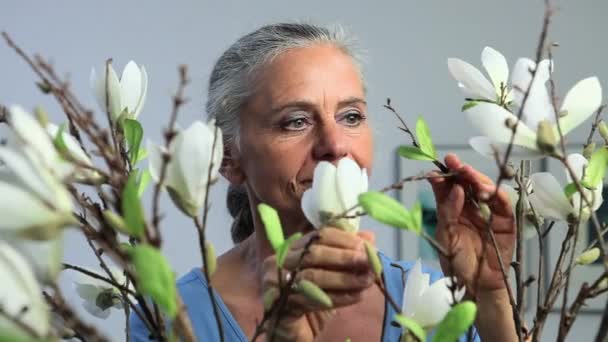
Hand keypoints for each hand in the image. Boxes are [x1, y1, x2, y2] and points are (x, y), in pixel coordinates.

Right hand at [261, 227, 374, 340]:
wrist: (295, 328)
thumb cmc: (315, 294)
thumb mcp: (333, 270)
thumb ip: (348, 252)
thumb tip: (370, 237)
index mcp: (294, 248)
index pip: (318, 235)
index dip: (344, 240)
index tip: (367, 247)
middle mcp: (281, 261)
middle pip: (313, 253)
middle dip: (344, 257)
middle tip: (369, 263)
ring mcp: (277, 282)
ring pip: (312, 276)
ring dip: (344, 278)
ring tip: (366, 280)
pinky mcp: (282, 304)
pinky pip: (313, 300)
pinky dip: (338, 297)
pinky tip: (356, 296)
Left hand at [428, 153, 515, 295]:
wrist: (475, 284)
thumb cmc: (456, 262)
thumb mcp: (445, 235)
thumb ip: (447, 211)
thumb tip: (453, 188)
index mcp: (454, 209)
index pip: (450, 187)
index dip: (445, 175)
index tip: (439, 165)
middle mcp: (471, 208)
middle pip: (468, 184)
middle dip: (461, 171)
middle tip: (454, 162)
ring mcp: (490, 213)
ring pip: (486, 189)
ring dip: (477, 179)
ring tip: (468, 175)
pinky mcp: (506, 221)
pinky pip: (503, 204)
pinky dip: (495, 194)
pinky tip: (484, 190)